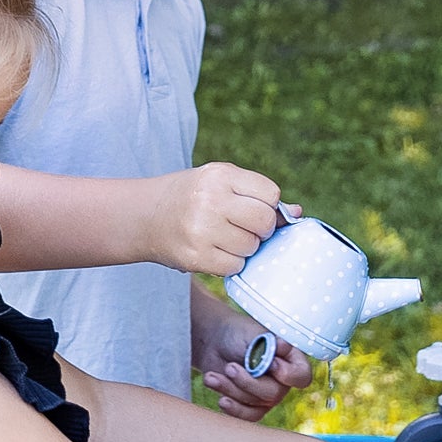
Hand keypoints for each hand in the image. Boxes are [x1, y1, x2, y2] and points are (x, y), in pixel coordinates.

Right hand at [152, 161, 285, 278]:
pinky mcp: (195, 256)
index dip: (266, 205)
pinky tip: (214, 251)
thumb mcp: (221, 184)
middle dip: (260, 229)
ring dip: (244, 248)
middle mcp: (210, 199)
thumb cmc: (192, 198)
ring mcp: (201, 229)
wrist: (144, 217)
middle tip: (242, 227)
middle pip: (264, 221)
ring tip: (223, 238)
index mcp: (219, 175)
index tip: (249, 208)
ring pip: (251, 247)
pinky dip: (230, 263)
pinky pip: (234, 266)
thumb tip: (297, 214)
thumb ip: (258, 195)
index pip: (270, 194)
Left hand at [192, 285, 308, 420]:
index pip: (301, 375)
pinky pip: (248, 416)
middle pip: (274, 393)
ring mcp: (268, 394)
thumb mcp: (251, 334)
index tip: (271, 365)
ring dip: (231, 390)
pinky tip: (221, 399)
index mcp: (289, 359)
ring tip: (212, 376)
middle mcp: (282, 380)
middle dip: (248, 382)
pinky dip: (233, 408)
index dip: (288, 375)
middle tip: (229, 367)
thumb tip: (283, 346)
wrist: (213, 343)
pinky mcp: (252, 405)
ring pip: (256, 404)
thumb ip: (266, 345)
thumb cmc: (236, 334)